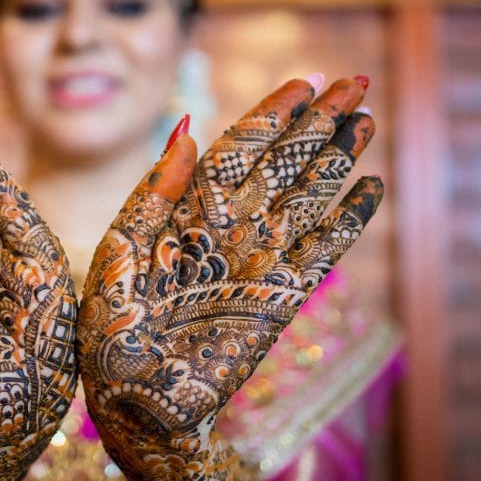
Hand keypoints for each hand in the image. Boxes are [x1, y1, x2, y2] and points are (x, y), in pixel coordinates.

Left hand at [77, 77, 382, 480]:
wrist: (134, 400)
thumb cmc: (111, 327)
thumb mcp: (120, 249)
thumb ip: (155, 191)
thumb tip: (188, 128)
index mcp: (187, 210)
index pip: (239, 148)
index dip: (271, 114)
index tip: (304, 80)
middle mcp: (229, 228)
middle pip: (282, 163)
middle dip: (318, 122)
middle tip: (355, 81)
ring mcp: (259, 261)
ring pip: (308, 197)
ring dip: (338, 159)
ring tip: (366, 119)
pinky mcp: (281, 299)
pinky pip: (323, 251)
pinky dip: (348, 221)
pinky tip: (370, 188)